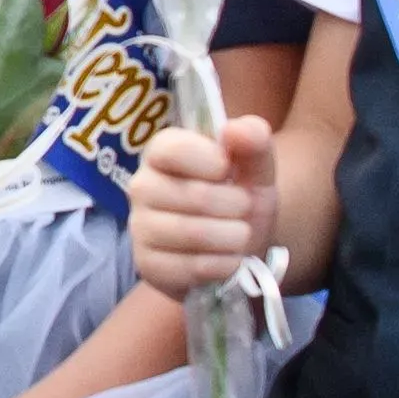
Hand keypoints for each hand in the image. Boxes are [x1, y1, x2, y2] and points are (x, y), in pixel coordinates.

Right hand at [128, 114, 280, 297]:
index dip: (212, 162)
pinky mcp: (147, 265)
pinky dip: (223, 265)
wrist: (236, 246)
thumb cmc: (239, 197)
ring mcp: (140, 228)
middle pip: (194, 196)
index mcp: (161, 152)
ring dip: (233, 237)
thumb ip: (254, 141)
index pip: (174, 149)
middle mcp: (142, 187)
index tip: (229, 171)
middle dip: (236, 205)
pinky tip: (228, 259)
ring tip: (239, 235)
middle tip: (243, 209)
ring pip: (193, 234)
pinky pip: (191, 267)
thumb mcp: (257, 168)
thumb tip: (234, 130)